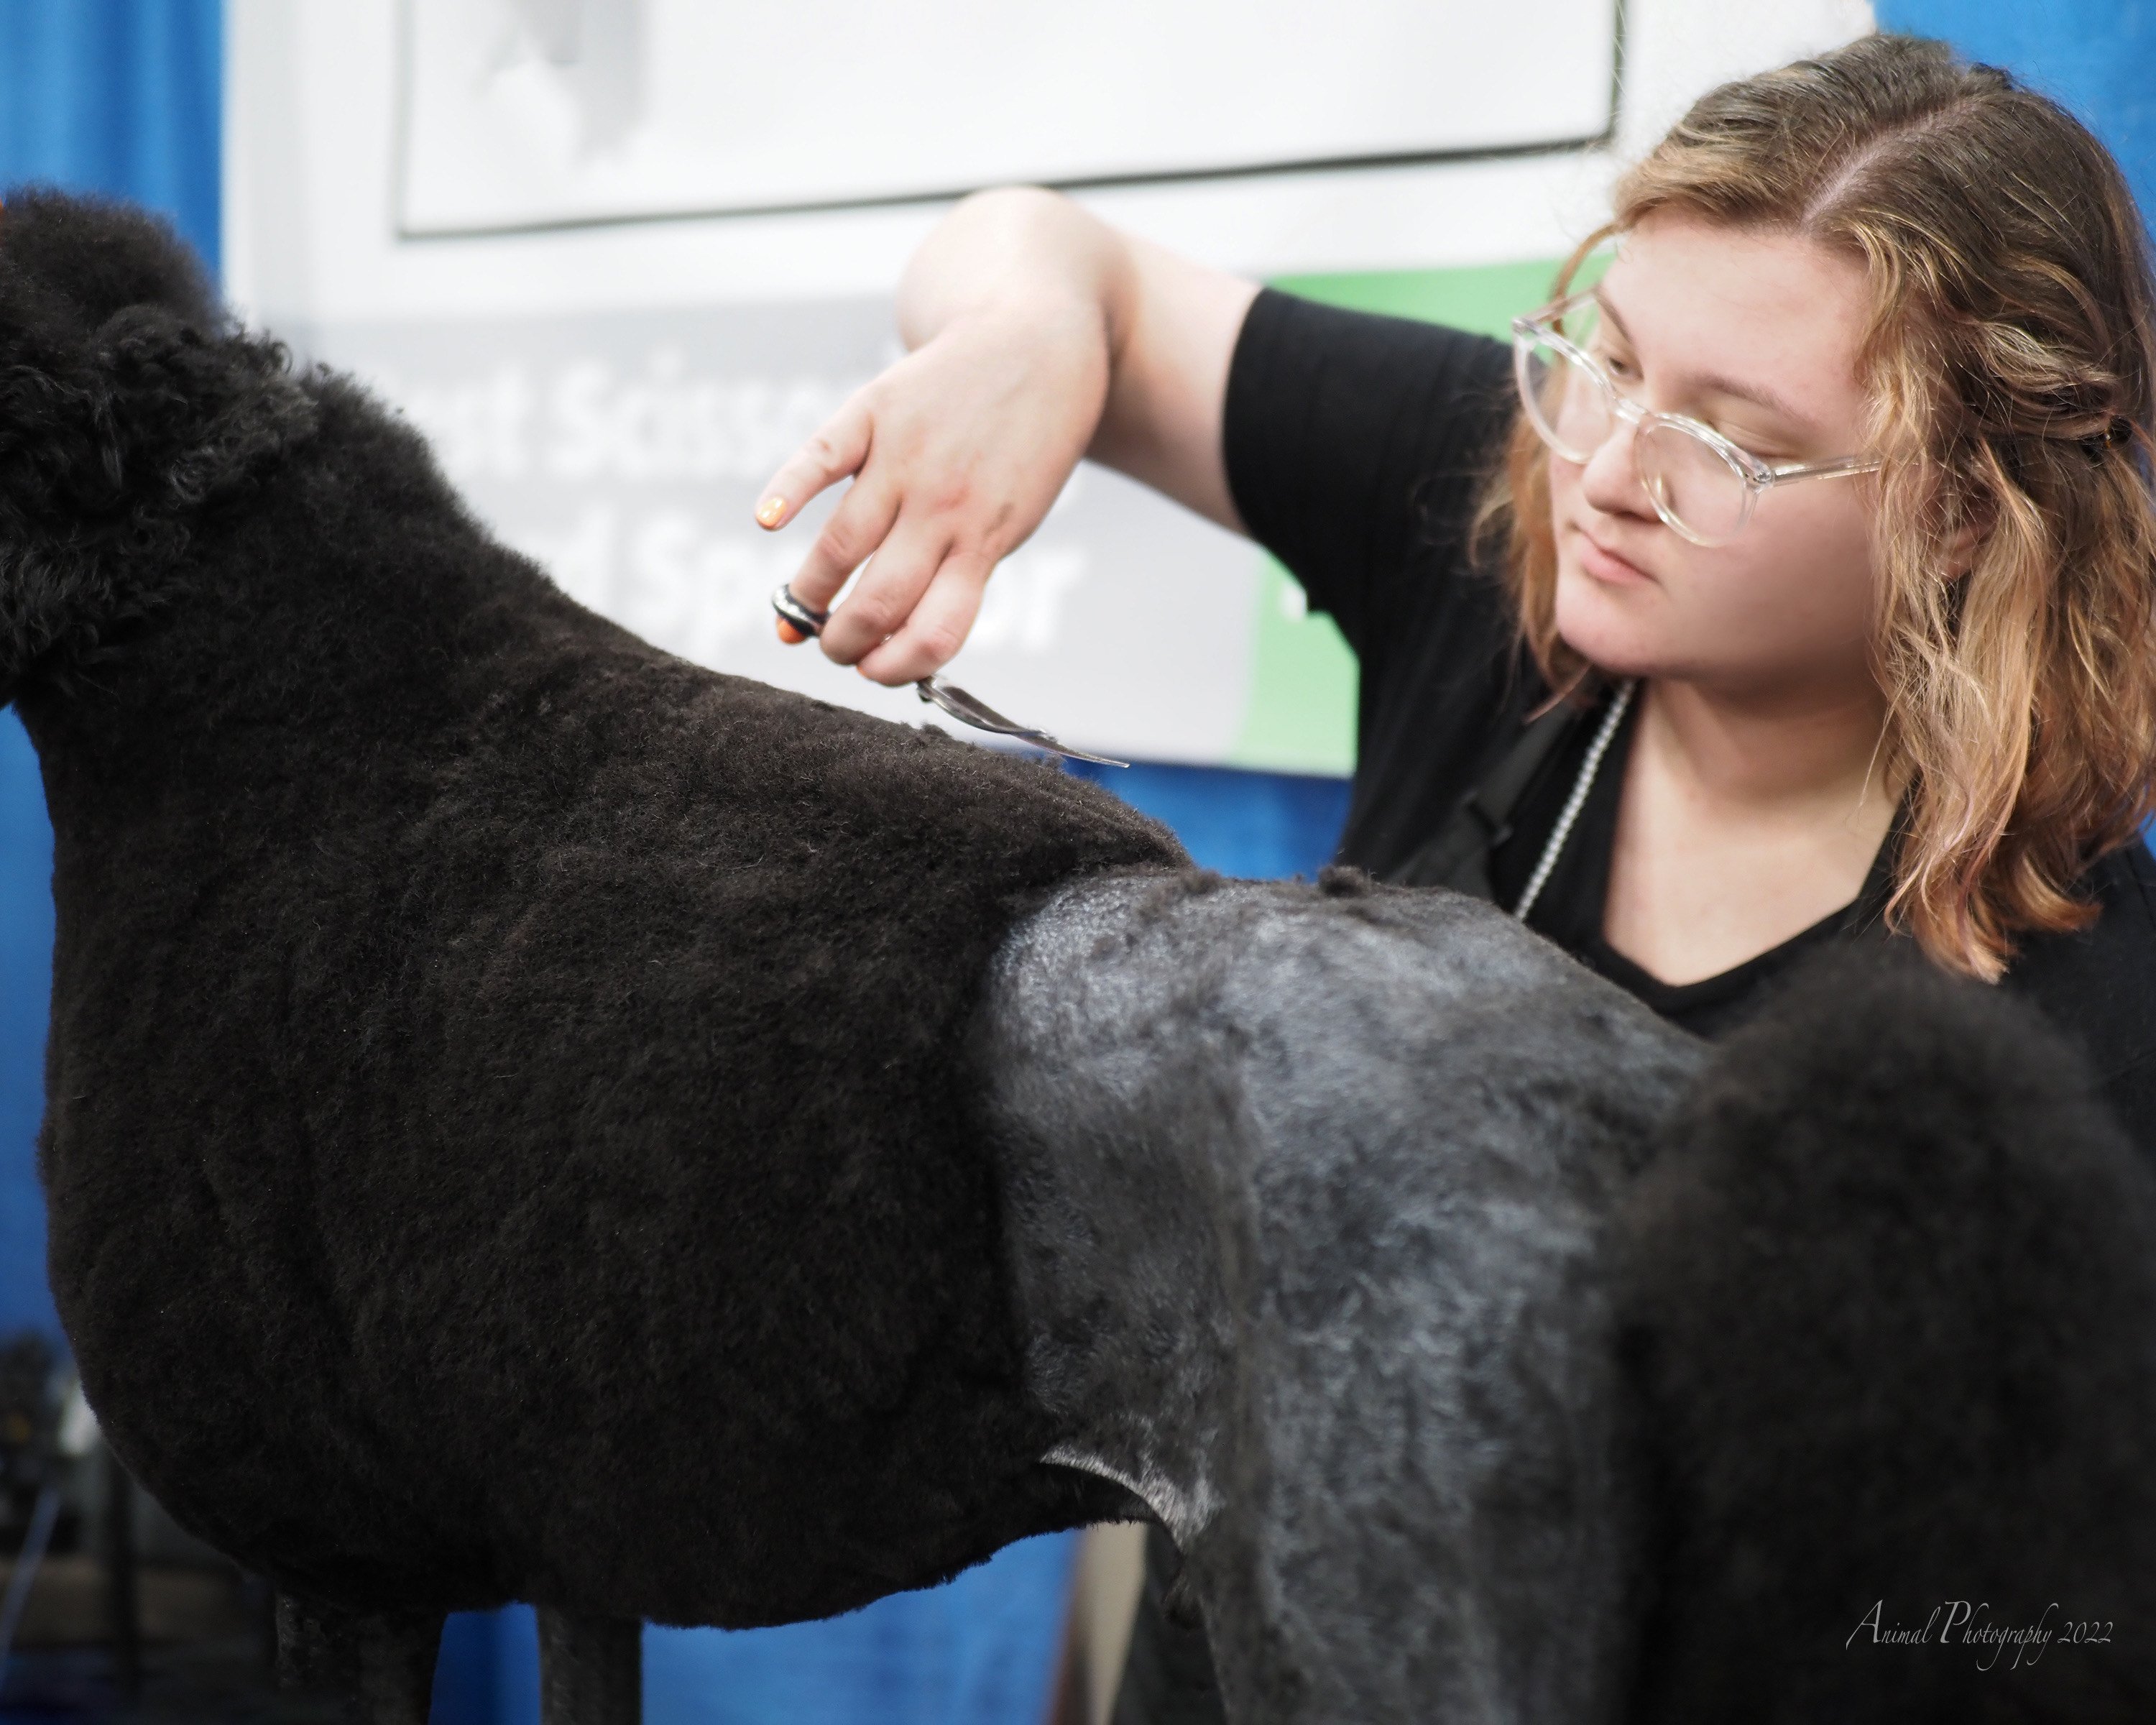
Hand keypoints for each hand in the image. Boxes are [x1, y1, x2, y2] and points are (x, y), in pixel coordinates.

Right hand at [754, 298, 1109, 684]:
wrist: (1038, 339)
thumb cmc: (1026, 444)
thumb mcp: (1015, 517)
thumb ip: (961, 565)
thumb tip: (897, 629)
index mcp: (984, 541)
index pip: (936, 631)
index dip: (895, 666)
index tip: (872, 671)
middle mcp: (943, 505)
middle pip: (878, 599)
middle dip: (843, 641)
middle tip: (828, 647)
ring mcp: (905, 456)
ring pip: (840, 545)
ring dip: (809, 594)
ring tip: (795, 615)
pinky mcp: (876, 408)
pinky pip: (821, 456)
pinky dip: (787, 490)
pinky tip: (764, 521)